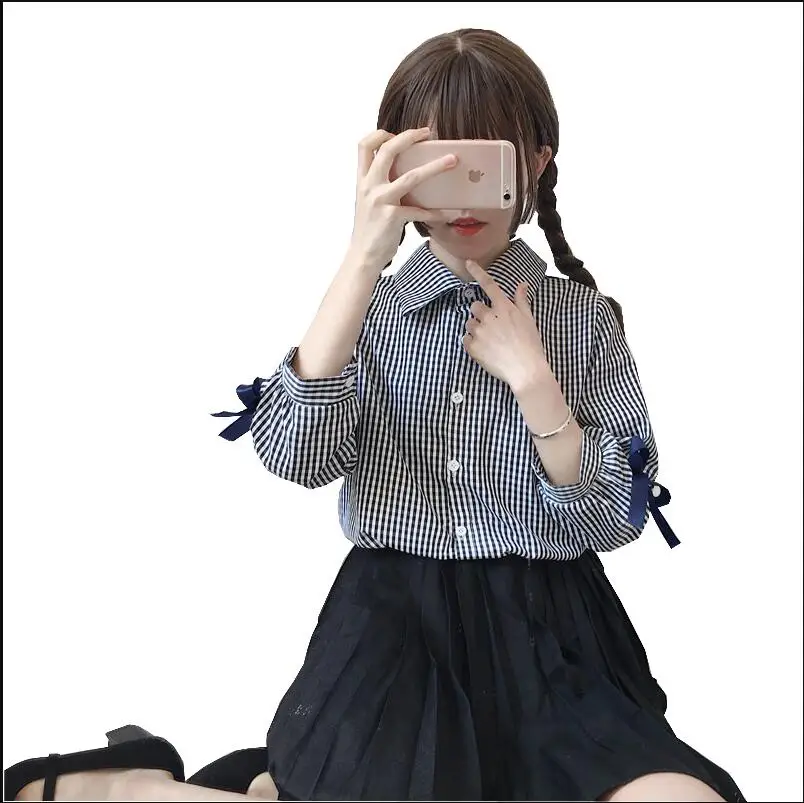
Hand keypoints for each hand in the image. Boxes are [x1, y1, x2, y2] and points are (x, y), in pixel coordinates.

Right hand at [349, 128, 455, 272]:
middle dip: (409, 136)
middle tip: (428, 132)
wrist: (362, 256)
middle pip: (388, 150)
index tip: (396, 132)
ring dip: (435, 166)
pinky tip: (448, 214)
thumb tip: (401, 172)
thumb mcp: (367, 201)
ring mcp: (381, 201)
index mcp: (362, 180)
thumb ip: (378, 185)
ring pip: (412, 176)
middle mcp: (369, 186)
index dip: (380, 133)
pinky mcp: (393, 217)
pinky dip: (436, 212)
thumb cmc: (369, 229)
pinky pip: (420, 211)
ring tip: (452, 160)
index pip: (364, 145)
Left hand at [462, 260, 550, 391]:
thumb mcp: (529, 319)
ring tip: (490, 341)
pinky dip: (472, 343)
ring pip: (469, 323)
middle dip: (481, 314)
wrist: (525, 370)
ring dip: (476, 329)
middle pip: (475, 306)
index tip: (468, 263)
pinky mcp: (472, 347)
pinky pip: (466, 339)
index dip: (477, 272)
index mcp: (504, 308)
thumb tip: (522, 284)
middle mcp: (489, 316)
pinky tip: (486, 350)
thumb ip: (521, 300)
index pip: (489, 285)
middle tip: (492, 327)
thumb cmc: (530, 344)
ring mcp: (479, 332)